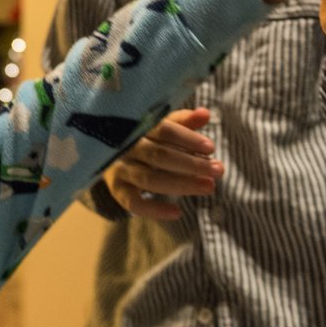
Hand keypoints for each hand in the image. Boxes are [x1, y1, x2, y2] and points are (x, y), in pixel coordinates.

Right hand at [103, 107, 221, 219]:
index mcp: (136, 125)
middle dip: (191, 164)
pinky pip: (133, 202)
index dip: (187, 139)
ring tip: (209, 187)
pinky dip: (154, 209)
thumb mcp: (160, 125)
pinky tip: (177, 212)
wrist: (106, 151)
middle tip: (218, 170)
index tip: (211, 148)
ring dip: (182, 184)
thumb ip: (182, 121)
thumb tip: (205, 114)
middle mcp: (125, 146)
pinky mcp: (117, 189)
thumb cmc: (142, 136)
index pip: (164, 130)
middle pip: (159, 155)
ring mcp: (119, 168)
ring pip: (149, 179)